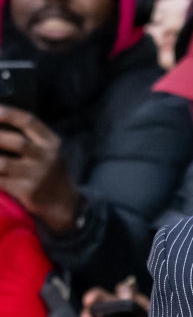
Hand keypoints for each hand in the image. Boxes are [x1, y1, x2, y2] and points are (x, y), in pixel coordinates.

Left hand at [0, 106, 78, 231]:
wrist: (63, 202)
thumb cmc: (49, 171)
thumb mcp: (49, 151)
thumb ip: (31, 137)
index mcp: (52, 143)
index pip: (29, 121)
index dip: (9, 114)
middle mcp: (47, 158)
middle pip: (16, 142)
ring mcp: (37, 176)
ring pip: (3, 164)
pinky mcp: (27, 192)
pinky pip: (0, 181)